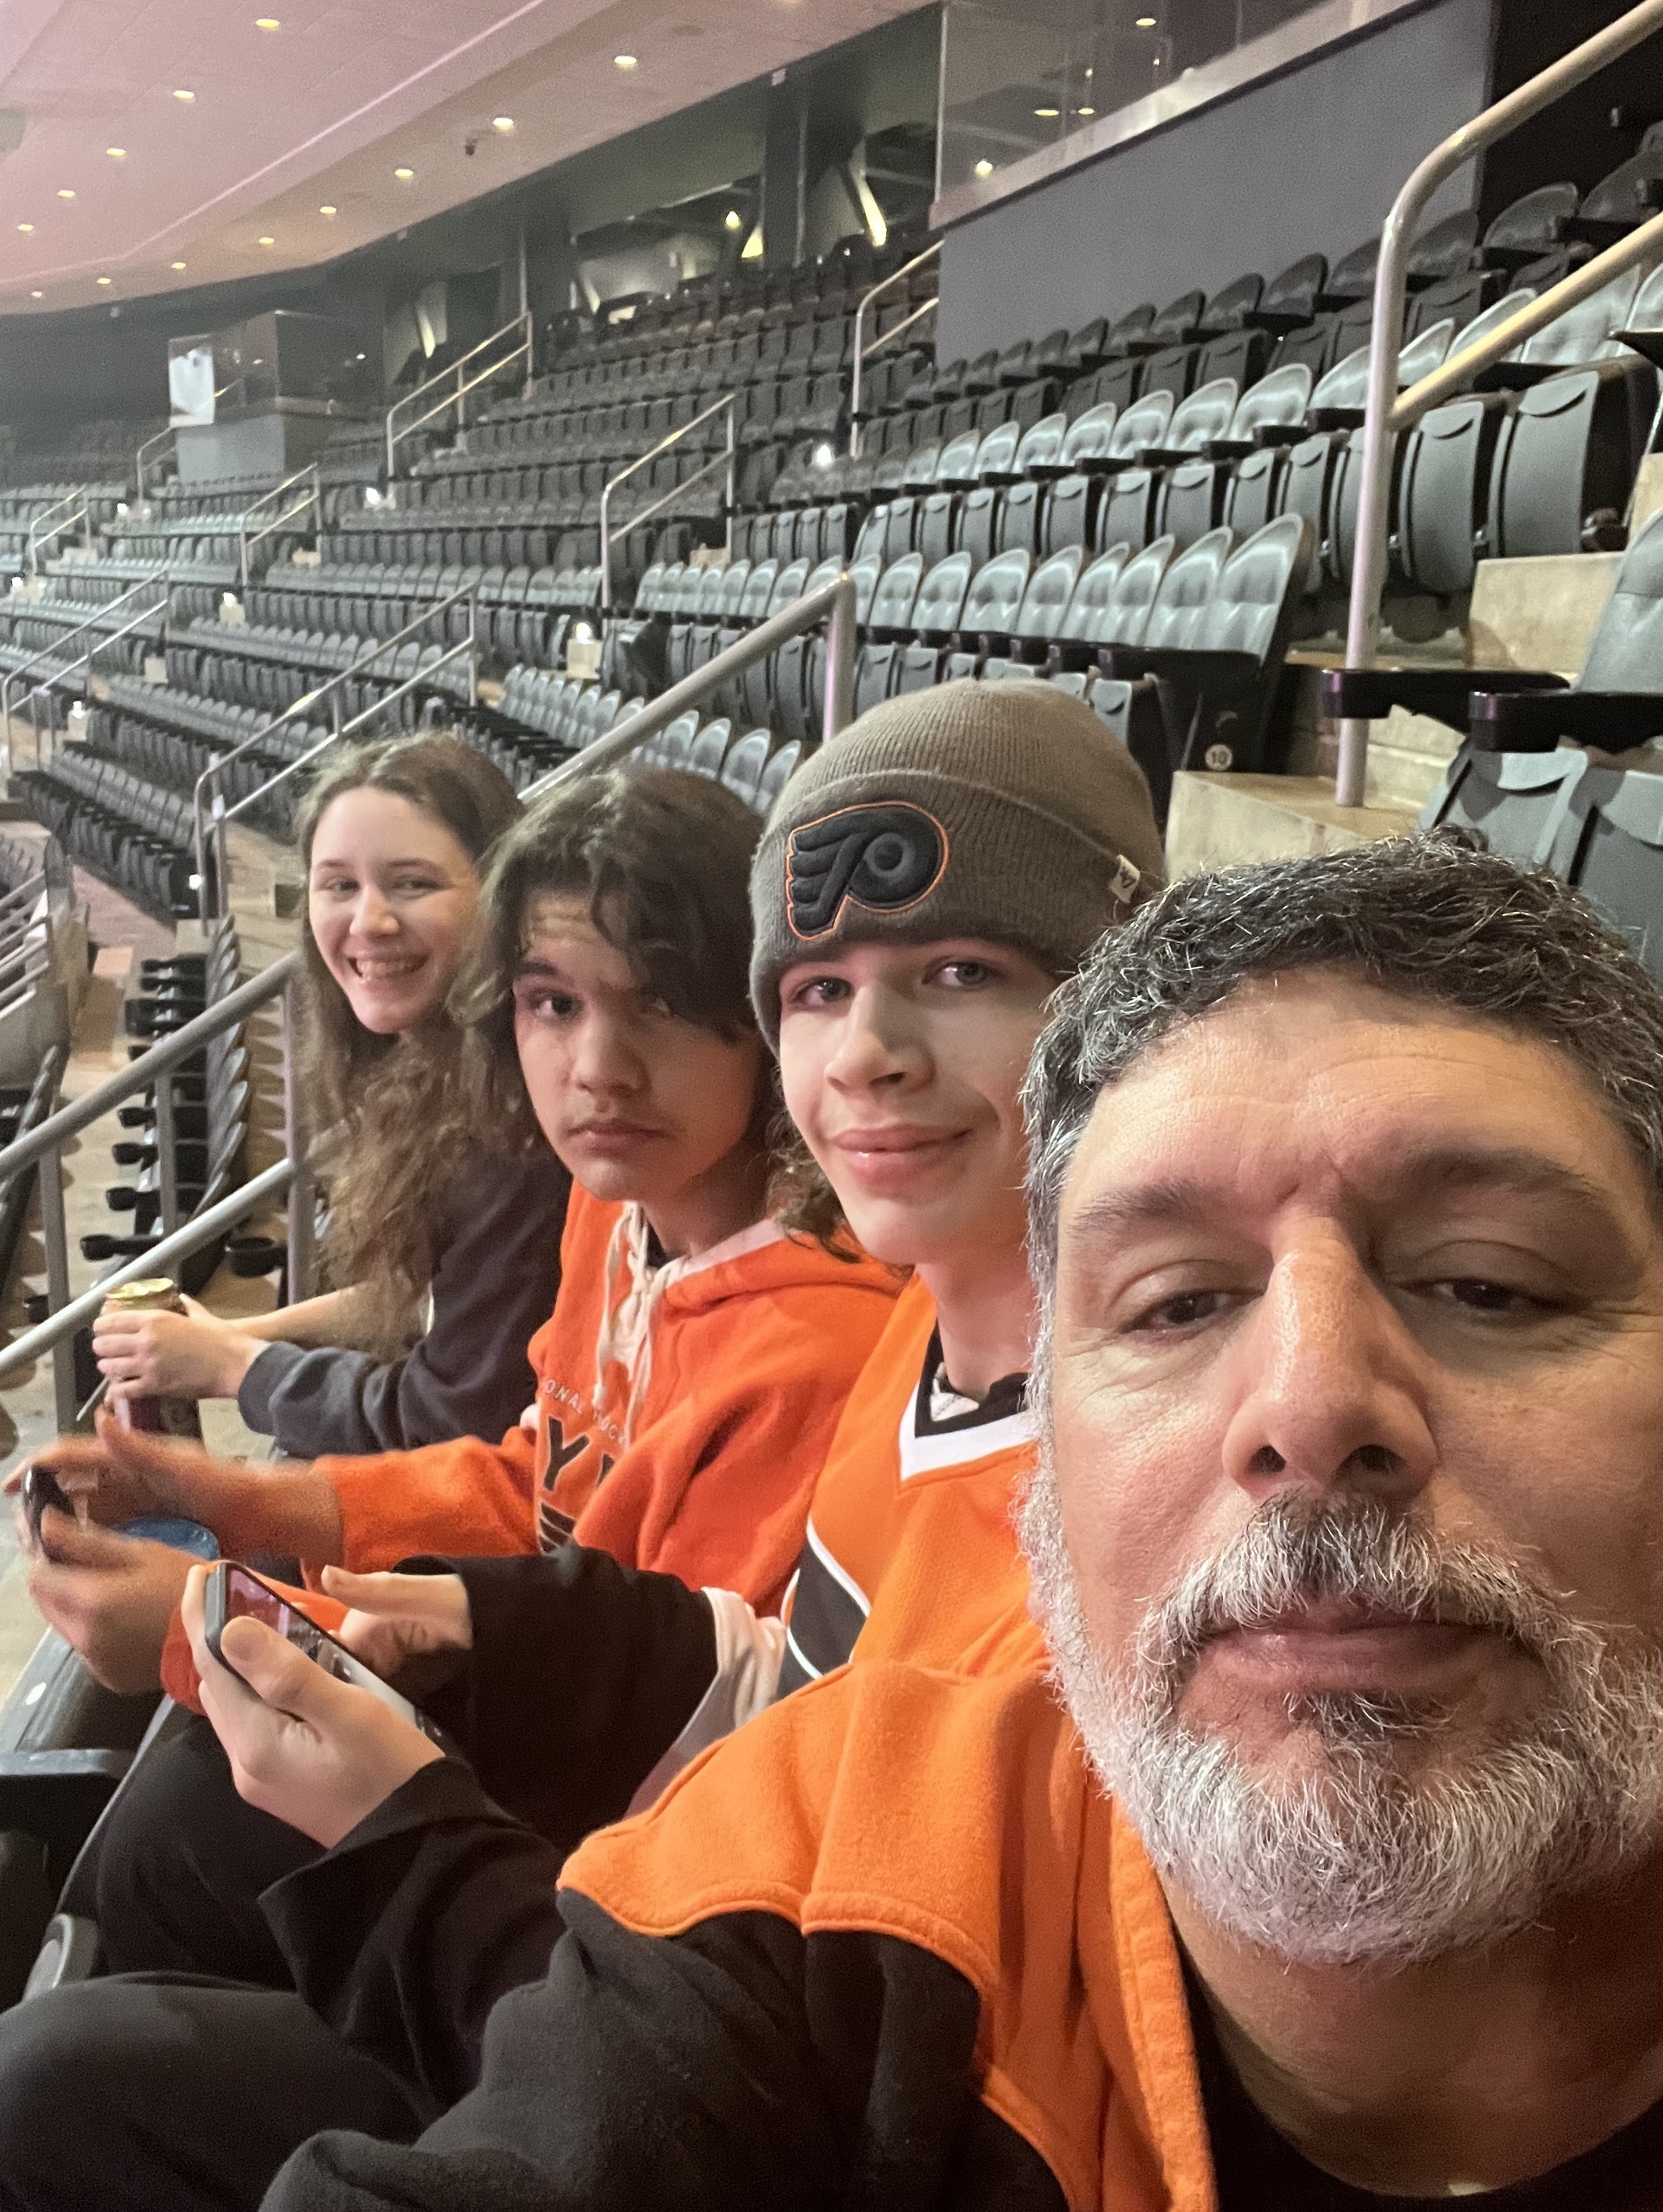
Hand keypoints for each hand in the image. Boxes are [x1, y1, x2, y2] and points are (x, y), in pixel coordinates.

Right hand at [4, 1411, 288, 1553]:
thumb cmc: (225, 1484)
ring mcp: (137, 1500)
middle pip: (71, 1485)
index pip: (72, 1455)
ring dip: (59, 1523)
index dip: (38, 1466)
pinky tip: (72, 1557)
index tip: (10, 1485)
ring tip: (37, 1545)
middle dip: (41, 1501)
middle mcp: (129, 1476)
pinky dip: (84, 1539)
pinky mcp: (147, 1522)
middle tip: (20, 1528)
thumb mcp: (181, 1465)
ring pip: (84, 1510)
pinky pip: (105, 1530)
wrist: (261, 1512)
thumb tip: (102, 1417)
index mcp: (132, 1457)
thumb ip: (139, 1447)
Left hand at [18, 1506, 190, 1692]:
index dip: (47, 1559)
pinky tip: (126, 1620)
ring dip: (77, 1608)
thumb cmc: (186, 1583)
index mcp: (90, 1601)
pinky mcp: (108, 1677)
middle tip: (93, 1567)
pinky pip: (86, 1648)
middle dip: (60, 1583)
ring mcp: (95, 1662)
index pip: (37, 1578)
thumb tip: (46, 1524)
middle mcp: (84, 1637)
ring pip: (65, 1627)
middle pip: (46, 1604)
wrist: (223, 1632)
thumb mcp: (141, 1551)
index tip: (65, 1548)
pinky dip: (95, 1632)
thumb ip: (86, 1541)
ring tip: (114, 1593)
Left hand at [92, 1297, 262, 1402]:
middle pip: (105, 1344)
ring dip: (107, 1368)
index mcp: (156, 1320)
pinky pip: (123, 1390)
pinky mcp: (154, 1386)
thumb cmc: (223, 1341)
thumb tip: (183, 1299)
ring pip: (110, 1367)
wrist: (235, 1365)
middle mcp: (146, 1341)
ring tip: (110, 1368)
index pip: (112, 1321)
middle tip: (104, 1350)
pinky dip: (117, 1391)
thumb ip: (188, 1307)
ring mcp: (148, 1365)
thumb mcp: (202, 1316)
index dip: (101, 1326)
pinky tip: (118, 1389)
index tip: (100, 1329)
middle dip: (101, 1348)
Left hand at [183, 1565, 443, 1847]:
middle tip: (220, 1584)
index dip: (200, 1617)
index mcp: (256, 1743)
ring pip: (232, 1704)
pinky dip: (252, 1684)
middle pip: (216, 1686)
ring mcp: (261, 1777)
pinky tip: (272, 1667)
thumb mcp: (350, 1713)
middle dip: (212, 1634)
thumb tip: (230, 1630)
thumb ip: (289, 1673)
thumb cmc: (391, 1771)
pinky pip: (252, 1719)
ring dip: (232, 1659)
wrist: (415, 1845)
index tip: (198, 1572)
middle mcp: (246, 1763)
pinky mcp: (280, 1782)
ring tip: (243, 1614)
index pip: (213, 1668)